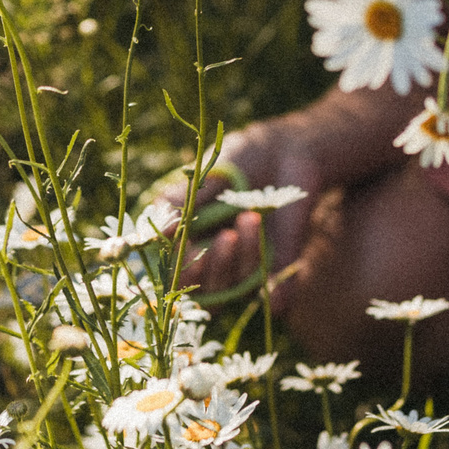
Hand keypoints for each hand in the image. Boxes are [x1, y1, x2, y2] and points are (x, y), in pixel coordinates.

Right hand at [176, 122, 325, 313]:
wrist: (287, 148)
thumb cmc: (239, 160)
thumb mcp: (204, 177)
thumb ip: (179, 203)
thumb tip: (161, 231)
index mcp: (193, 241)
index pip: (180, 273)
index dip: (182, 271)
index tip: (187, 249)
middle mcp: (220, 259)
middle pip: (209, 289)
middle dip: (216, 267)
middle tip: (225, 238)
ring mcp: (251, 264)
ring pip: (240, 284)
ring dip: (245, 255)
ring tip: (250, 216)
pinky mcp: (283, 264)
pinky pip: (280, 291)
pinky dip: (278, 295)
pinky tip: (279, 299)